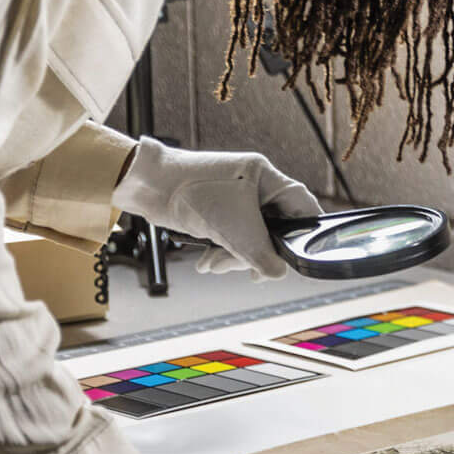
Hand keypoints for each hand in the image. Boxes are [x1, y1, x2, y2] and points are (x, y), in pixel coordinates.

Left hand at [113, 141, 321, 278]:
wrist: (151, 187)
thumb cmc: (195, 193)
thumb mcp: (238, 232)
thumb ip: (263, 257)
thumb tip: (278, 275)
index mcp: (267, 178)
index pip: (302, 207)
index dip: (302, 234)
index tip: (294, 258)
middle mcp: (255, 186)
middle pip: (274, 229)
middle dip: (256, 254)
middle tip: (248, 271)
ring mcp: (236, 199)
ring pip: (250, 237)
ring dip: (233, 257)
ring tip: (216, 264)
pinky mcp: (217, 211)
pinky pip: (231, 237)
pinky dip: (220, 252)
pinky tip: (208, 261)